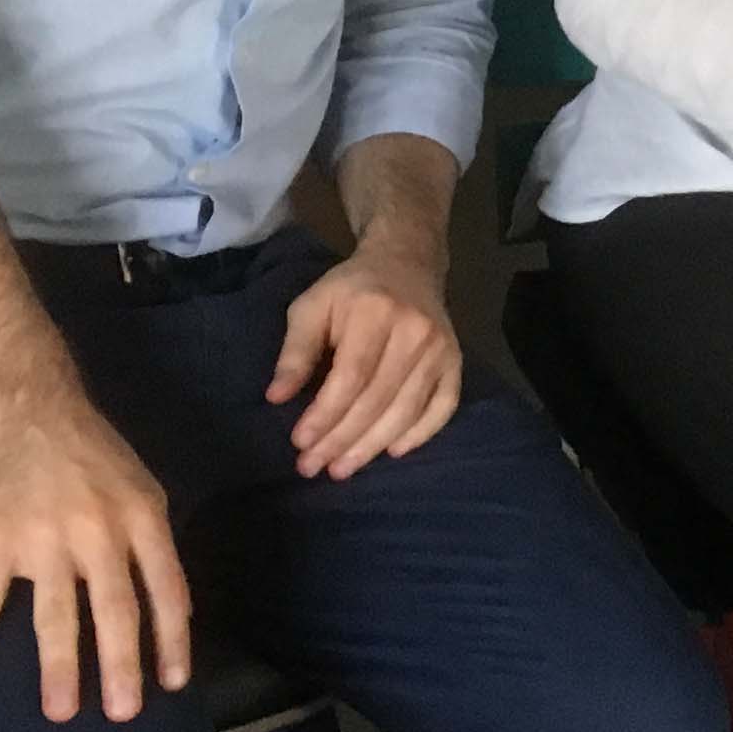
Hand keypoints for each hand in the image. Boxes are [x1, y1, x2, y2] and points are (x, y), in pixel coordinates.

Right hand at [0, 386, 193, 721]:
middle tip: (123, 714)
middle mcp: (98, 531)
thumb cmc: (89, 454)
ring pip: (55, 613)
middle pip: (114, 609)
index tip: (174, 683)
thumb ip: (153, 546)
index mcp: (142, 517)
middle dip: (121, 665)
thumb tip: (176, 612)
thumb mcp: (140, 487)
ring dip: (59, 666)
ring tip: (60, 712)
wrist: (25, 406)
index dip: (172, 638)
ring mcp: (44, 537)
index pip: (165, 587)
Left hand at [268, 238, 465, 479]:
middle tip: (313, 467)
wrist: (407, 262)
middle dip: (342, 440)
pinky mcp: (456, 361)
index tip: (300, 442)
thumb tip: (276, 398)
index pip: (350, 377)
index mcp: (375, 312)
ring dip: (372, 446)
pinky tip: (392, 452)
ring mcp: (441, 349)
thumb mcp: (313, 305)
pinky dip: (420, 434)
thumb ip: (296, 351)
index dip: (325, 414)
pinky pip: (443, 406)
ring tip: (341, 469)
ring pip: (406, 410)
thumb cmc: (351, 289)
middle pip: (377, 400)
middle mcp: (414, 332)